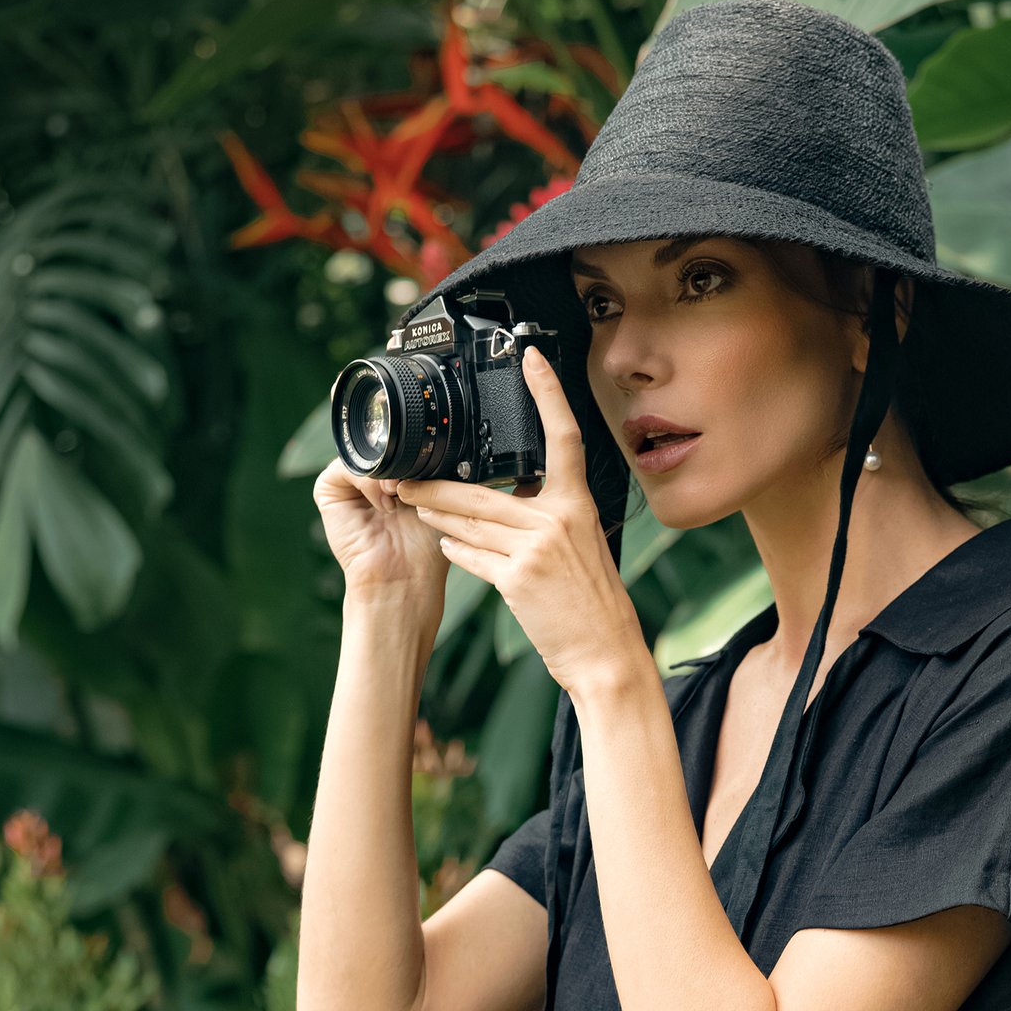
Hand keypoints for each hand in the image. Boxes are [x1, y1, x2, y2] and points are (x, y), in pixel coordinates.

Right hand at [313, 449, 448, 625]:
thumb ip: (429, 465)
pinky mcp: (329, 492)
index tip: (429, 461)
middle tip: (414, 483)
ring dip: (385, 471)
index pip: (396, 443)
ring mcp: (348, 485)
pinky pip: (345, 465)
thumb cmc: (425, 547)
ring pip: (364, 454)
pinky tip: (383, 503)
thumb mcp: (437, 495)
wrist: (405, 577)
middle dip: (399, 458)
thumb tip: (424, 440)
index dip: (412, 445)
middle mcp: (369, 479)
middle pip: (379, 445)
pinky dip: (366, 480)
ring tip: (399, 496)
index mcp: (393, 475)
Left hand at [396, 348, 649, 697]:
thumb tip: (518, 491)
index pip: (562, 437)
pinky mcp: (516, 579)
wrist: (604, 652)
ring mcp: (534, 548)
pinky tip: (446, 546)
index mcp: (577, 504)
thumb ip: (551, 514)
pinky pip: (473, 557)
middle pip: (481, 492)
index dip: (547, 394)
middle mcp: (556, 519)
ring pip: (469, 523)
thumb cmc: (593, 601)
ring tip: (416, 507)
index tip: (530, 358)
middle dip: (437, 488)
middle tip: (406, 478)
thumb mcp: (583, 544)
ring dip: (437, 516)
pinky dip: (456, 551)